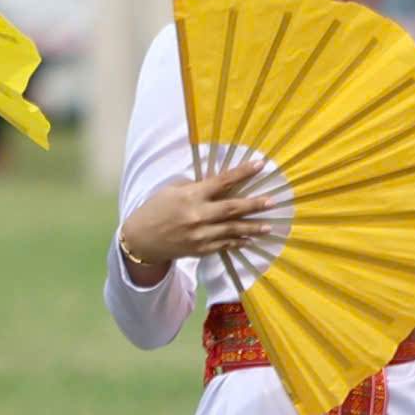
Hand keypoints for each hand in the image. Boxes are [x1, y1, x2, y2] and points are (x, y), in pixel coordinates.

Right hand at [119, 159, 279, 268]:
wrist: (141, 240)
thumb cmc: (155, 210)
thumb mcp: (171, 191)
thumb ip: (195, 188)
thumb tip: (218, 184)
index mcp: (190, 196)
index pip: (222, 181)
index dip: (243, 172)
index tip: (261, 165)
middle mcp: (197, 215)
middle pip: (232, 208)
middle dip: (255, 204)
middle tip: (273, 202)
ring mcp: (200, 235)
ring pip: (232, 230)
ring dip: (252, 227)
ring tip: (269, 225)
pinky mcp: (200, 250)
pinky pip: (224, 245)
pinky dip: (238, 242)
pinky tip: (250, 239)